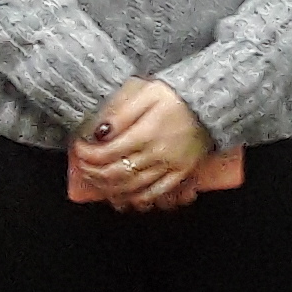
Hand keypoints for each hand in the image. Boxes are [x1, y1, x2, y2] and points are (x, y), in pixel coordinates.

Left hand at [77, 78, 214, 211]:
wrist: (212, 102)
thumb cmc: (176, 95)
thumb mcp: (146, 91)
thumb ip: (121, 111)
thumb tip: (99, 132)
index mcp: (146, 133)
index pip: (107, 153)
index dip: (87, 154)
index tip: (79, 148)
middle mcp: (157, 155)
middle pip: (116, 173)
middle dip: (93, 173)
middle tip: (83, 166)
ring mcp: (170, 167)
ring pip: (132, 187)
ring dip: (108, 188)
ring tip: (96, 181)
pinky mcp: (182, 174)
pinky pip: (155, 194)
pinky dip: (136, 199)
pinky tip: (123, 197)